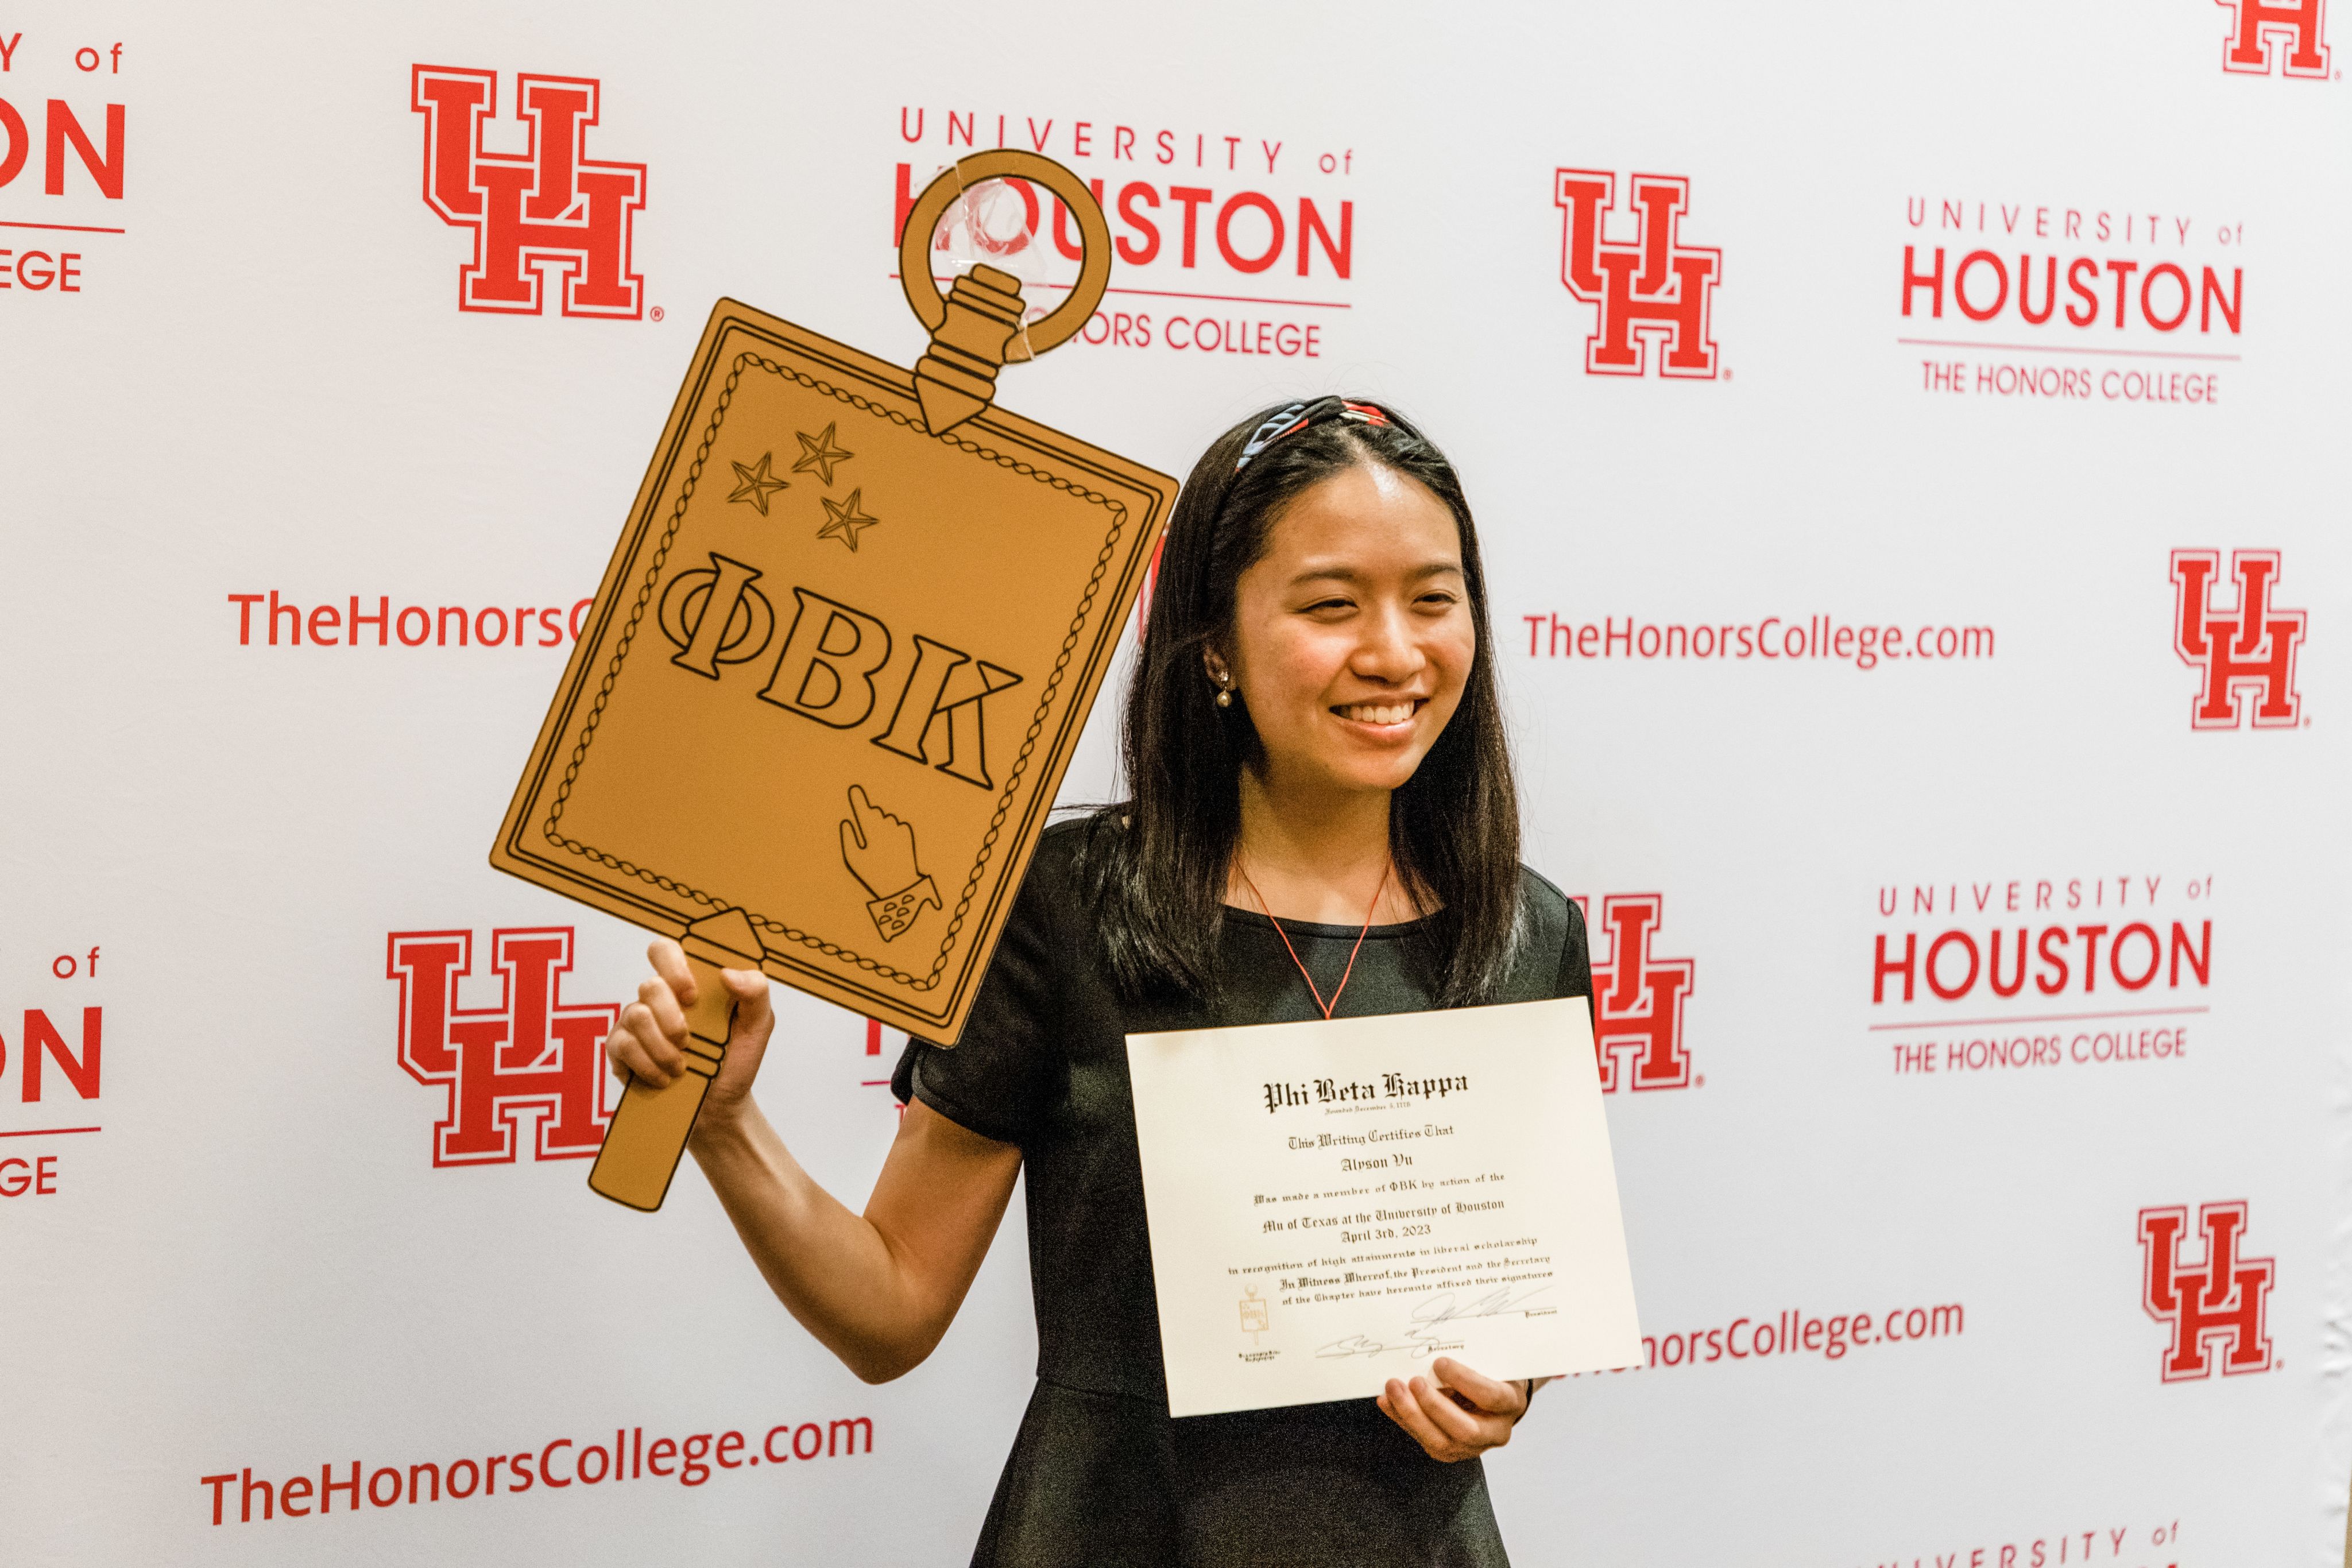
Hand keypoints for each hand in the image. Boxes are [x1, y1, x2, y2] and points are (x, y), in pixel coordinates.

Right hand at [604, 937, 776, 1130]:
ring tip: (681, 1067)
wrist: (719, 1106)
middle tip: (689, 1041)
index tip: (692, 995)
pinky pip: (622, 1045)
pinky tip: (664, 1078)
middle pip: (650, 985)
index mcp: (688, 983)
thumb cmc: (736, 1059)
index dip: (674, 966)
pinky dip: (648, 1065)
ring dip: (663, 1048)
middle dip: (672, 1017)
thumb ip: (755, 992)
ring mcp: (634, 1022)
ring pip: (636, 1015)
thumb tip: (727, 972)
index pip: (665, 951)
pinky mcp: (620, 1049)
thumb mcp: (758, 1025)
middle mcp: (657, 998)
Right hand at [840, 785, 925, 900]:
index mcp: (870, 830)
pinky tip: (890, 847)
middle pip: (874, 813)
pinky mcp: (906, 832)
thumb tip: (846, 822)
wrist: (902, 885)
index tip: (854, 789)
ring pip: (885, 819)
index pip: (862, 808)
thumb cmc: (874, 873)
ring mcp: (898, 828)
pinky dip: (891, 831)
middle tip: (868, 840)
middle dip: (868, 818)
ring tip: (880, 847)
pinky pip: (895, 825)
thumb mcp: (854, 859)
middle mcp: (886, 825)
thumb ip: (848, 838)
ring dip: (880, 826)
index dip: (857, 798)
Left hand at [1376, 1357, 1528, 1463]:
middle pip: (1465, 1430)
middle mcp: (1495, 1432)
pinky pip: (1423, 1438)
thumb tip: (1436, 1355)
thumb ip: (1472, 1360)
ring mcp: (1471, 1447)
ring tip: (1392, 1389)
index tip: (1439, 1362)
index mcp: (1511, 1404)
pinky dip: (1402, 1419)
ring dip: (1411, 1415)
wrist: (1496, 1396)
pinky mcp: (1448, 1450)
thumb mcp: (1491, 1361)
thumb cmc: (1492, 1371)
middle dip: (1434, 1406)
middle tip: (1413, 1381)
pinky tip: (1387, 1401)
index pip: (1490, 1397)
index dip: (1465, 1381)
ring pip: (1440, 1442)